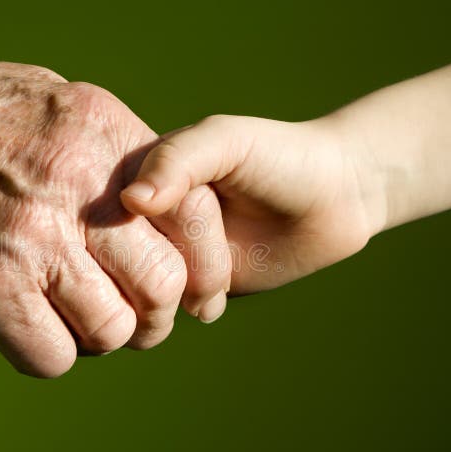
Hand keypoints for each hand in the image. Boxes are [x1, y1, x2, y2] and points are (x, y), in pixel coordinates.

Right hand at [121, 114, 379, 295]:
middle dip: (180, 258)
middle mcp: (143, 216)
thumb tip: (131, 200)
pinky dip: (195, 306)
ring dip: (187, 288)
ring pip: (146, 289)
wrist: (333, 197)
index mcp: (139, 172)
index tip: (209, 204)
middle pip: (132, 258)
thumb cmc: (279, 157)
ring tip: (223, 268)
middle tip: (224, 233)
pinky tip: (219, 292)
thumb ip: (178, 158)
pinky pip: (171, 310)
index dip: (161, 223)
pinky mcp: (189, 285)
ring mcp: (165, 252)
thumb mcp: (227, 141)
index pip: (118, 213)